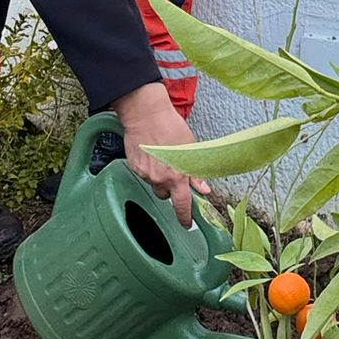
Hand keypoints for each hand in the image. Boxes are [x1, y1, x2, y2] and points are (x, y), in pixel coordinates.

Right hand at [111, 83, 202, 227]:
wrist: (146, 115)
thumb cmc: (170, 126)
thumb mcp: (190, 148)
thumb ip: (195, 173)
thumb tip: (204, 188)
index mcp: (177, 176)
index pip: (182, 205)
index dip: (185, 217)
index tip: (186, 223)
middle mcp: (160, 179)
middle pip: (165, 195)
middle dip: (170, 188)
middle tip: (172, 172)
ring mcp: (145, 174)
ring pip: (154, 184)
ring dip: (158, 178)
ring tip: (161, 159)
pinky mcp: (134, 167)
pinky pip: (143, 175)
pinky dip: (148, 168)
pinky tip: (151, 154)